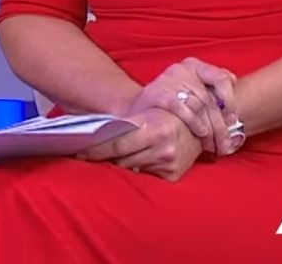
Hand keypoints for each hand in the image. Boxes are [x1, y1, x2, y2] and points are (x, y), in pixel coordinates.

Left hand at [76, 108, 202, 180]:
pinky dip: (138, 167)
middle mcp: (163, 148)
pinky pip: (146, 174)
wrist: (200, 120)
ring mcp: (169, 163)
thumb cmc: (168, 109)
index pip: (116, 145)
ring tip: (112, 155)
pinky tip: (135, 159)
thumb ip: (125, 122)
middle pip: (122, 159)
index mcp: (155, 129)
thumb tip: (96, 133)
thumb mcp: (148, 107)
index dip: (95, 150)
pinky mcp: (174, 175)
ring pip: (132, 167)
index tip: (80, 153)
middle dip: (106, 157)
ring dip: (122, 162)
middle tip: (89, 154)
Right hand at [127, 57, 240, 155]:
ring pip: (199, 104)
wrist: (136, 111)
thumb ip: (213, 92)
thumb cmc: (170, 107)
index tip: (233, 120)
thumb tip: (234, 100)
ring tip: (215, 145)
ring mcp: (167, 80)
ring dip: (211, 128)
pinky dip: (193, 121)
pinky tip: (201, 133)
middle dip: (221, 125)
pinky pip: (180, 107)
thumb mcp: (192, 95)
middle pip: (211, 98)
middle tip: (227, 145)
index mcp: (193, 66)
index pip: (221, 78)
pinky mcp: (155, 93)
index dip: (230, 101)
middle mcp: (180, 69)